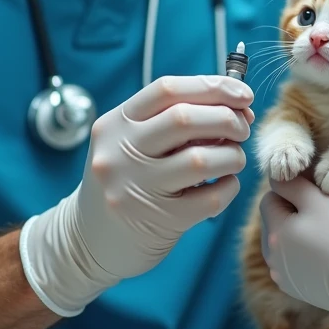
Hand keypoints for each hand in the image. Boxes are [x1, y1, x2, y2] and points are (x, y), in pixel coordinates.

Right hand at [20, 75, 254, 315]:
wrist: (86, 241)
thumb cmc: (124, 181)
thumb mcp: (131, 143)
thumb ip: (172, 119)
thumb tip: (235, 104)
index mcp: (116, 124)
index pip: (167, 90)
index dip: (212, 86)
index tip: (242, 94)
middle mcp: (120, 153)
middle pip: (185, 119)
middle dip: (227, 119)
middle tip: (243, 127)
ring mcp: (136, 189)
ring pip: (201, 159)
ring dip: (232, 155)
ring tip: (234, 158)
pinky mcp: (157, 222)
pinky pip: (210, 199)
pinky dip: (229, 187)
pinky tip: (225, 184)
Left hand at [260, 176, 328, 328]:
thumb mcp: (320, 201)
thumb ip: (293, 184)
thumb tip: (277, 174)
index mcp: (273, 232)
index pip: (270, 197)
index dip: (291, 190)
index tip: (314, 192)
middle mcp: (271, 257)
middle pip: (276, 220)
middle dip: (294, 211)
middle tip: (323, 210)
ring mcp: (283, 276)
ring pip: (286, 241)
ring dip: (299, 232)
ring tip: (327, 231)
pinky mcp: (296, 289)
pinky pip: (295, 261)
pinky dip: (305, 253)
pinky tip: (327, 252)